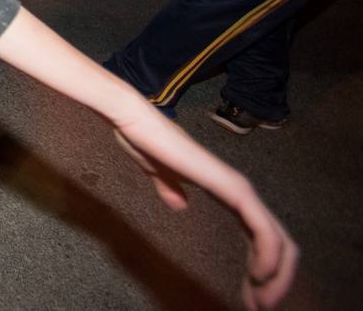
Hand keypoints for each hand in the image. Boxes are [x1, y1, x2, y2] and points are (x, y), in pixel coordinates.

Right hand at [109, 108, 297, 309]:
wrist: (133, 120)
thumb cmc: (142, 140)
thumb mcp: (158, 173)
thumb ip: (170, 187)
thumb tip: (178, 203)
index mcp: (223, 189)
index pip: (259, 234)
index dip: (261, 268)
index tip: (248, 296)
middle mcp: (238, 190)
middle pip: (279, 243)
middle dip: (276, 282)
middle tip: (258, 308)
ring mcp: (238, 188)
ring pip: (279, 241)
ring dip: (277, 278)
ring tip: (261, 302)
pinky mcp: (232, 187)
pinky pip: (264, 230)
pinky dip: (269, 257)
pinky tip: (261, 277)